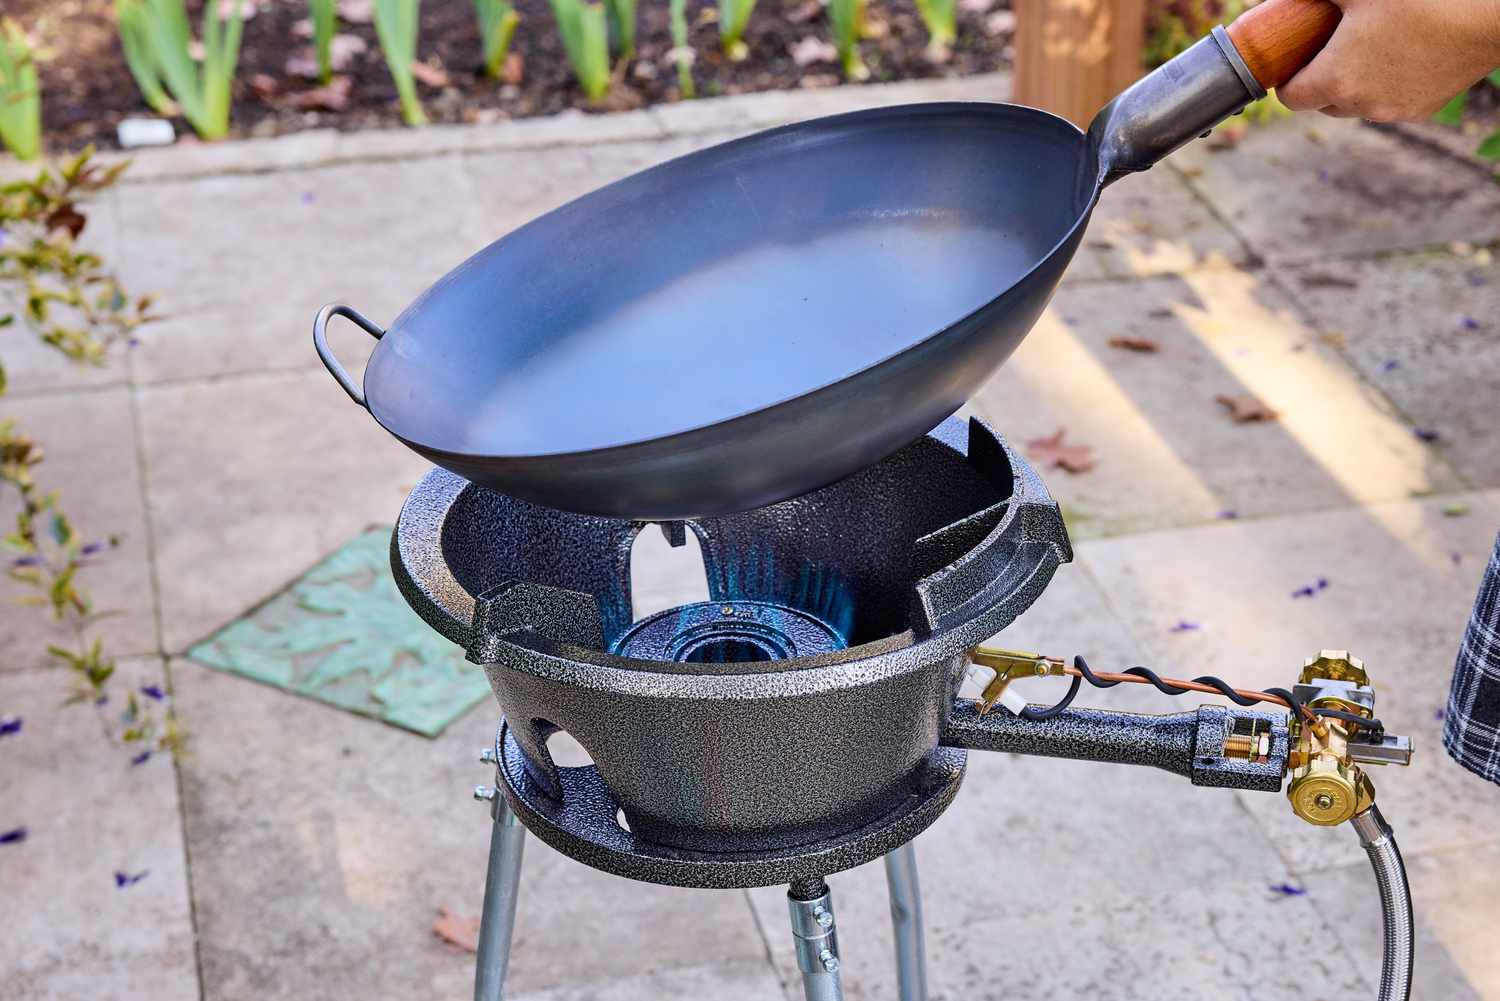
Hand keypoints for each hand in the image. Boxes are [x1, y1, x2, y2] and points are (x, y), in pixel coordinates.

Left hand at [1276, 0, 1499, 120]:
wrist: (1490, 15)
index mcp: (1335, 81)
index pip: (1290, 98)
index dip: (1286, 78)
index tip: (1292, 58)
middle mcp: (1360, 105)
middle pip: (1322, 104)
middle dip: (1319, 80)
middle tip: (1327, 47)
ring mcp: (1394, 111)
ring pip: (1356, 105)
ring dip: (1353, 84)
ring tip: (1365, 48)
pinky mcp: (1424, 108)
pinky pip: (1390, 102)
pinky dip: (1385, 85)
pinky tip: (1399, 54)